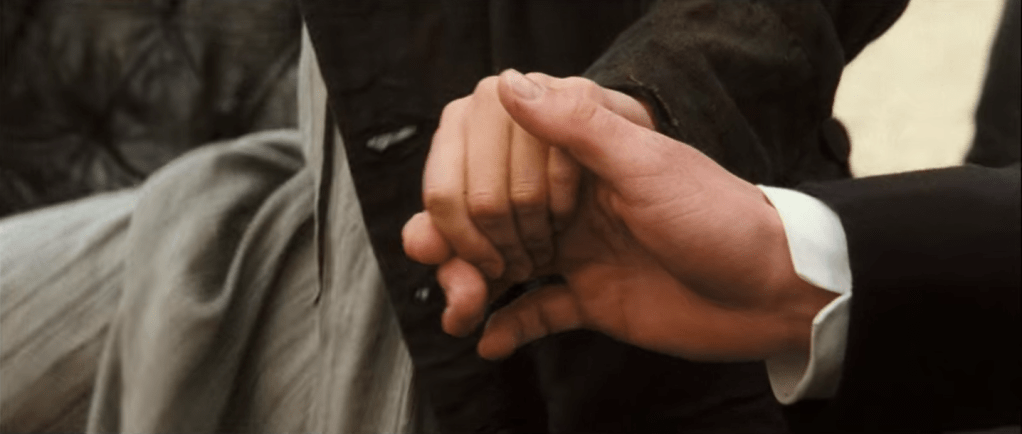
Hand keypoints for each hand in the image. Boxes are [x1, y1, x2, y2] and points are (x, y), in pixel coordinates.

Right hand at [405, 71, 837, 361]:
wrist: (772, 293)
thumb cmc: (720, 218)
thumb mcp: (648, 164)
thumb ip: (576, 126)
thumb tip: (506, 83)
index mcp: (580, 148)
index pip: (490, 143)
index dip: (475, 178)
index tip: (497, 209)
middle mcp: (568, 193)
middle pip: (481, 204)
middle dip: (461, 238)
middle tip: (471, 269)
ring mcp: (576, 245)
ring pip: (497, 257)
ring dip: (468, 283)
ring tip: (458, 312)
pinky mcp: (589, 295)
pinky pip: (535, 310)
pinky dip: (508, 326)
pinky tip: (488, 340)